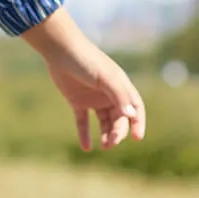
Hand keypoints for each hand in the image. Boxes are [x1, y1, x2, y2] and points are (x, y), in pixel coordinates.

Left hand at [21, 9, 146, 150]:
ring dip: (106, 135)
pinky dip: (85, 134)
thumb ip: (119, 96)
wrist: (60, 50)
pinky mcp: (77, 101)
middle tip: (111, 143)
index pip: (135, 107)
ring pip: (104, 122)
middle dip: (118, 132)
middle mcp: (109, 94)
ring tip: (104, 146)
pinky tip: (86, 147)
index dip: (138, 122)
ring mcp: (93, 98)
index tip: (137, 138)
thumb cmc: (86, 60)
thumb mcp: (105, 78)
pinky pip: (84, 121)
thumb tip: (131, 116)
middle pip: (119, 118)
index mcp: (120, 86)